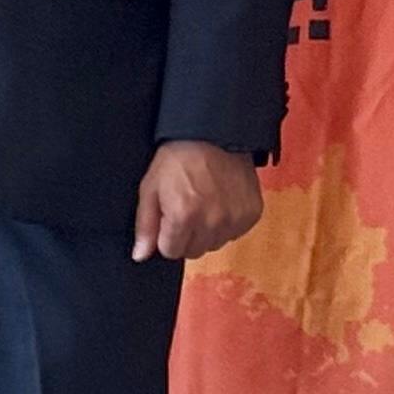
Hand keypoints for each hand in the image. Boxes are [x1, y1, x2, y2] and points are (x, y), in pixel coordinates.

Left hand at [133, 141, 260, 262]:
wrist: (214, 137)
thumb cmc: (177, 161)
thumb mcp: (150, 188)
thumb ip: (145, 226)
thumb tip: (140, 256)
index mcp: (183, 216)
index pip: (171, 251)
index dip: (166, 236)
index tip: (168, 219)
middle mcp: (212, 222)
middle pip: (194, 251)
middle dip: (185, 236)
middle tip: (185, 210)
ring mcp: (235, 219)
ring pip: (215, 244)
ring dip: (207, 231)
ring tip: (203, 204)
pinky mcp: (252, 213)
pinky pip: (235, 233)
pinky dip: (226, 223)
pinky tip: (220, 202)